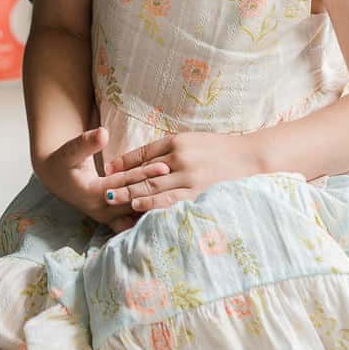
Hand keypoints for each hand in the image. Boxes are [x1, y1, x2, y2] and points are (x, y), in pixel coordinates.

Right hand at [34, 126, 169, 225]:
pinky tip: (168, 211)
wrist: (56, 178)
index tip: (164, 166)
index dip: (144, 174)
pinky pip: (134, 220)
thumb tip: (102, 133)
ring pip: (137, 213)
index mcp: (93, 193)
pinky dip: (149, 215)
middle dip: (157, 191)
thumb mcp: (70, 150)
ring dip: (157, 207)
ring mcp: (107, 217)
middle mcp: (102, 210)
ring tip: (181, 199)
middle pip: (135, 200)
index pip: (125, 182)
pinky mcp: (112, 218)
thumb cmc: (63, 161)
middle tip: (180, 182)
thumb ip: (86, 142)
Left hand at [104, 132, 254, 213]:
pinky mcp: (198, 193)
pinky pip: (172, 201)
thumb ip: (163, 149)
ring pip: (155, 188)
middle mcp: (181, 160)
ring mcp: (190, 178)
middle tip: (103, 190)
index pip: (144, 154)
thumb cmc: (213, 147)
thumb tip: (135, 160)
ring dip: (133, 195)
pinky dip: (154, 206)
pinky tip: (140, 209)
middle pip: (145, 172)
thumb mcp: (187, 140)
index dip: (124, 162)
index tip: (107, 169)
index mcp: (177, 143)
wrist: (245, 156)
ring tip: (114, 200)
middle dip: (123, 182)